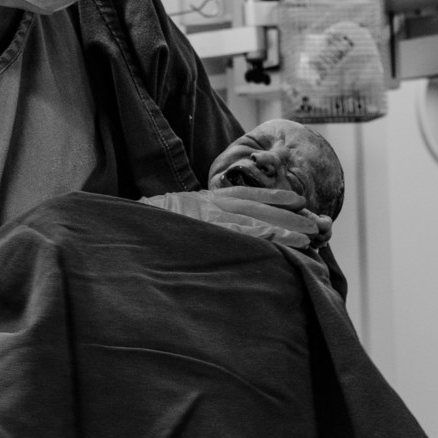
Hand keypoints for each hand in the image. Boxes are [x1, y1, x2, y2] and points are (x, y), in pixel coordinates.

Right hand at [142, 188, 318, 248]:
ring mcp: (205, 216)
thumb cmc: (147, 227)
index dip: (273, 195)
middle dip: (288, 214)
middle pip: (257, 206)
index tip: (298, 199)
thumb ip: (198, 219)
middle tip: (317, 224)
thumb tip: (220, 232)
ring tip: (309, 238)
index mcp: (203, 199)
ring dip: (283, 228)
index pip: (245, 194)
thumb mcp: (175, 218)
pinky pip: (236, 233)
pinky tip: (280, 242)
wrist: (121, 228)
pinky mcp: (202, 229)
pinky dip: (260, 236)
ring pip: (253, 220)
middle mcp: (208, 204)